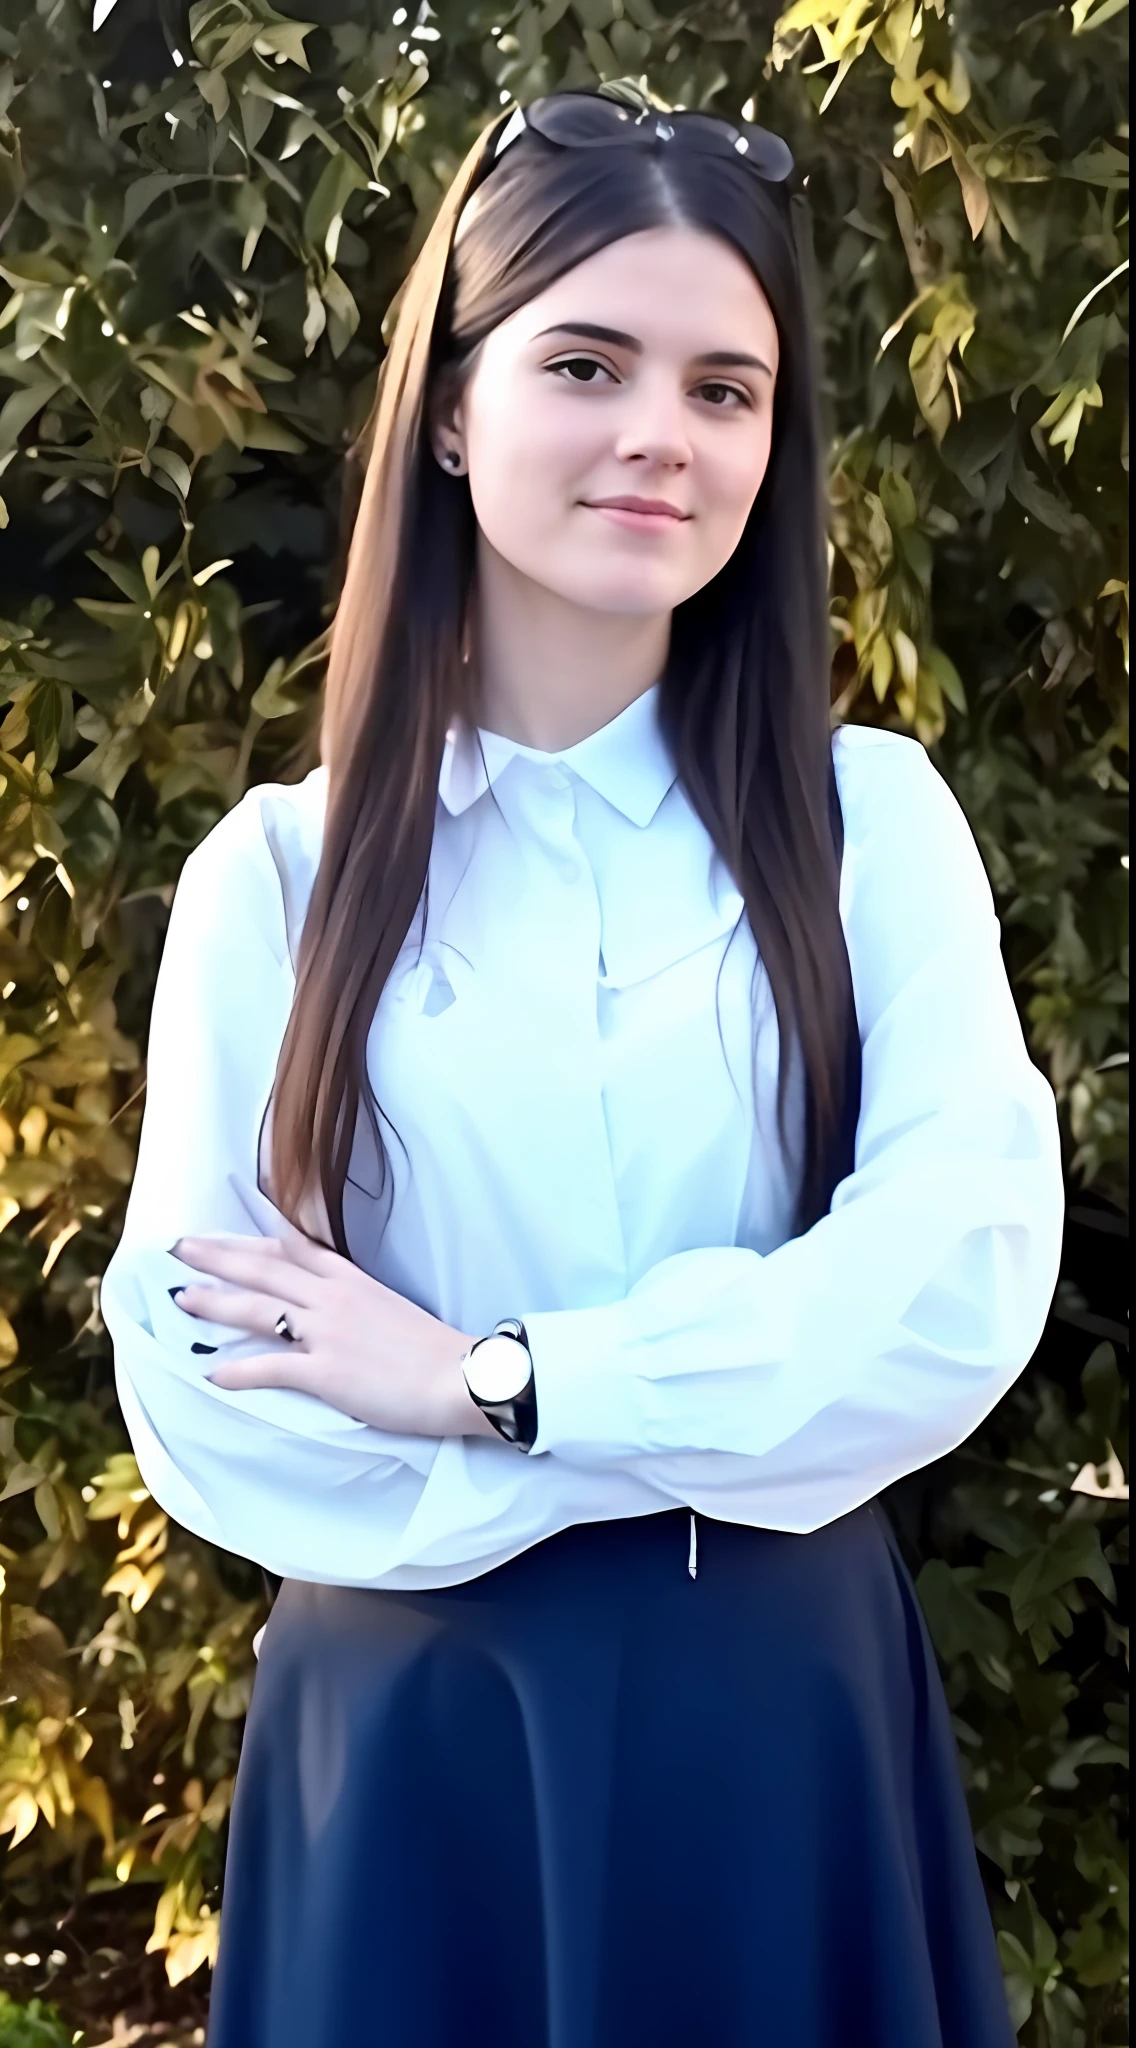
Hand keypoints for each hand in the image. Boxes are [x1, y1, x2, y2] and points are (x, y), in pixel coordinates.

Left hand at [168, 1223, 499, 1440]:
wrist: (463, 1377)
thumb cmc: (436, 1351)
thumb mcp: (392, 1309)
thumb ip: (358, 1302)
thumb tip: (336, 1310)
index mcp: (352, 1280)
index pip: (294, 1248)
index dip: (254, 1238)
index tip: (221, 1232)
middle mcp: (333, 1299)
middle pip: (264, 1267)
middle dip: (218, 1255)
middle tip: (179, 1247)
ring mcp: (328, 1333)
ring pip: (259, 1309)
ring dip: (216, 1302)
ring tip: (181, 1298)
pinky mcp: (327, 1373)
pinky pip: (271, 1368)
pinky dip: (238, 1371)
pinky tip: (211, 1374)